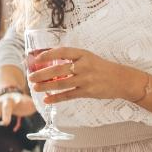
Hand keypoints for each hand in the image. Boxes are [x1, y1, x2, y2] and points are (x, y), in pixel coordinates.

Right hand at [0, 91, 35, 134]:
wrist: (10, 93)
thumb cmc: (21, 101)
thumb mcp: (29, 101)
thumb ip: (35, 105)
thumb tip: (47, 104)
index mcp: (15, 98)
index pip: (16, 100)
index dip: (18, 101)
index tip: (18, 103)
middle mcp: (4, 101)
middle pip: (3, 106)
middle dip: (4, 114)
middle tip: (6, 123)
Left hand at [27, 47, 144, 103]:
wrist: (120, 79)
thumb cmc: (102, 67)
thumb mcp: (88, 57)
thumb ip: (73, 59)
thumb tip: (52, 62)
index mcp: (83, 54)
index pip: (62, 52)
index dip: (48, 54)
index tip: (37, 58)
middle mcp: (83, 66)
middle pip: (58, 70)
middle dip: (42, 74)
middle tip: (31, 77)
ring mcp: (85, 79)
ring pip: (61, 84)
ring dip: (46, 86)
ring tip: (35, 88)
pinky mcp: (87, 92)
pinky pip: (68, 95)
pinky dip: (56, 98)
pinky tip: (47, 99)